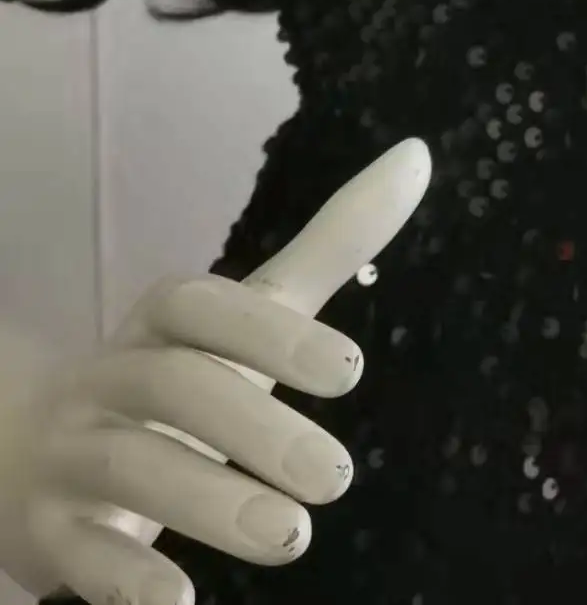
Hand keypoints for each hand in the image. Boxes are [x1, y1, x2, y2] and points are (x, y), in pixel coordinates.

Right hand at [0, 138, 431, 604]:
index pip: (204, 308)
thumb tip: (417, 156)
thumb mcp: (252, 316)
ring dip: (210, 503)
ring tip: (292, 536)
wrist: (28, 450)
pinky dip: (124, 577)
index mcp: (160, 323)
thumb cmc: (178, 377)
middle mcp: (109, 377)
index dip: (271, 332)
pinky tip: (178, 602)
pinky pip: (78, 553)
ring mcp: (70, 453)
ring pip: (130, 466)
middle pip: (176, 388)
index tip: (351, 370)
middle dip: (257, 430)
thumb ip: (332, 244)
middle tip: (338, 478)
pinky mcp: (45, 533)